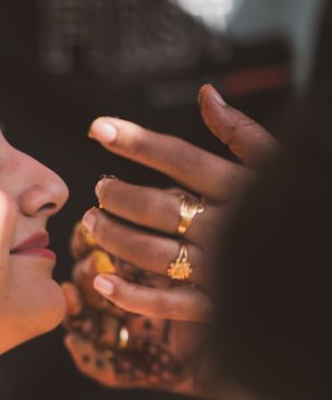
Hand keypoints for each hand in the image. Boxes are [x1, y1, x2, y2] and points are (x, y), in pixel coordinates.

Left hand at [63, 85, 276, 393]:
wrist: (319, 267)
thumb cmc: (297, 208)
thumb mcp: (277, 164)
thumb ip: (241, 133)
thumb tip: (206, 94)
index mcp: (240, 187)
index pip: (179, 158)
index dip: (137, 142)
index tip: (98, 128)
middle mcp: (226, 226)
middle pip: (159, 208)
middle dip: (120, 197)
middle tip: (99, 190)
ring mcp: (219, 268)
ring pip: (154, 254)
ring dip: (115, 239)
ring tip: (91, 223)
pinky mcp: (215, 305)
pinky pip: (168, 304)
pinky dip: (132, 296)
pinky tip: (102, 281)